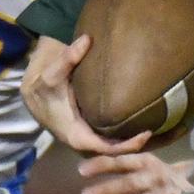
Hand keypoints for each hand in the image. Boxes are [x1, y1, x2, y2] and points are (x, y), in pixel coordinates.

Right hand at [20, 36, 149, 155]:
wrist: (35, 93)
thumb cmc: (44, 87)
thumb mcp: (52, 73)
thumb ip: (69, 58)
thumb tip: (86, 40)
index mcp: (75, 135)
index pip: (106, 149)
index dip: (126, 146)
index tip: (145, 135)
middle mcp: (84, 142)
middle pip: (114, 153)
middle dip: (135, 148)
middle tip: (159, 132)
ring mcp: (89, 139)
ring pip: (114, 149)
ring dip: (133, 143)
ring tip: (159, 131)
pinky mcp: (92, 132)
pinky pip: (112, 141)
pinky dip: (127, 137)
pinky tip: (145, 125)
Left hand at [78, 152, 193, 193]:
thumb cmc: (159, 177)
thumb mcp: (147, 164)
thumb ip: (123, 163)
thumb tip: (87, 166)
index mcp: (148, 163)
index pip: (122, 162)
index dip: (102, 166)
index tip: (81, 171)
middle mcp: (156, 179)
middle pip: (130, 184)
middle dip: (107, 190)